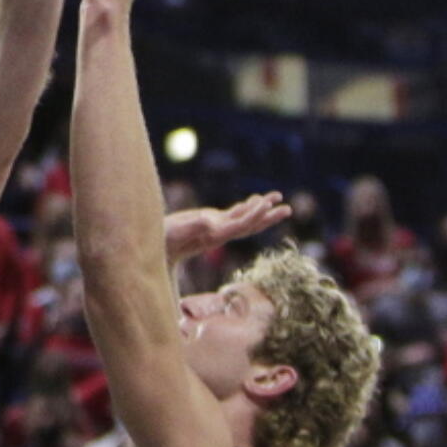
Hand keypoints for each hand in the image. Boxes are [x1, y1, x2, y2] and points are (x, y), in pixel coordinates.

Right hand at [165, 194, 290, 264]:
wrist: (157, 249)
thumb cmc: (162, 241)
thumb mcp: (175, 233)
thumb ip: (192, 227)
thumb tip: (208, 221)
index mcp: (214, 235)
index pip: (240, 226)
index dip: (254, 215)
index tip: (267, 204)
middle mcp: (220, 233)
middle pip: (250, 225)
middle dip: (268, 217)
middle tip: (288, 209)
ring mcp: (217, 227)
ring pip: (245, 218)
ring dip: (261, 208)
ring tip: (277, 197)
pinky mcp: (211, 222)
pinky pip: (233, 214)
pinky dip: (246, 206)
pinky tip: (255, 199)